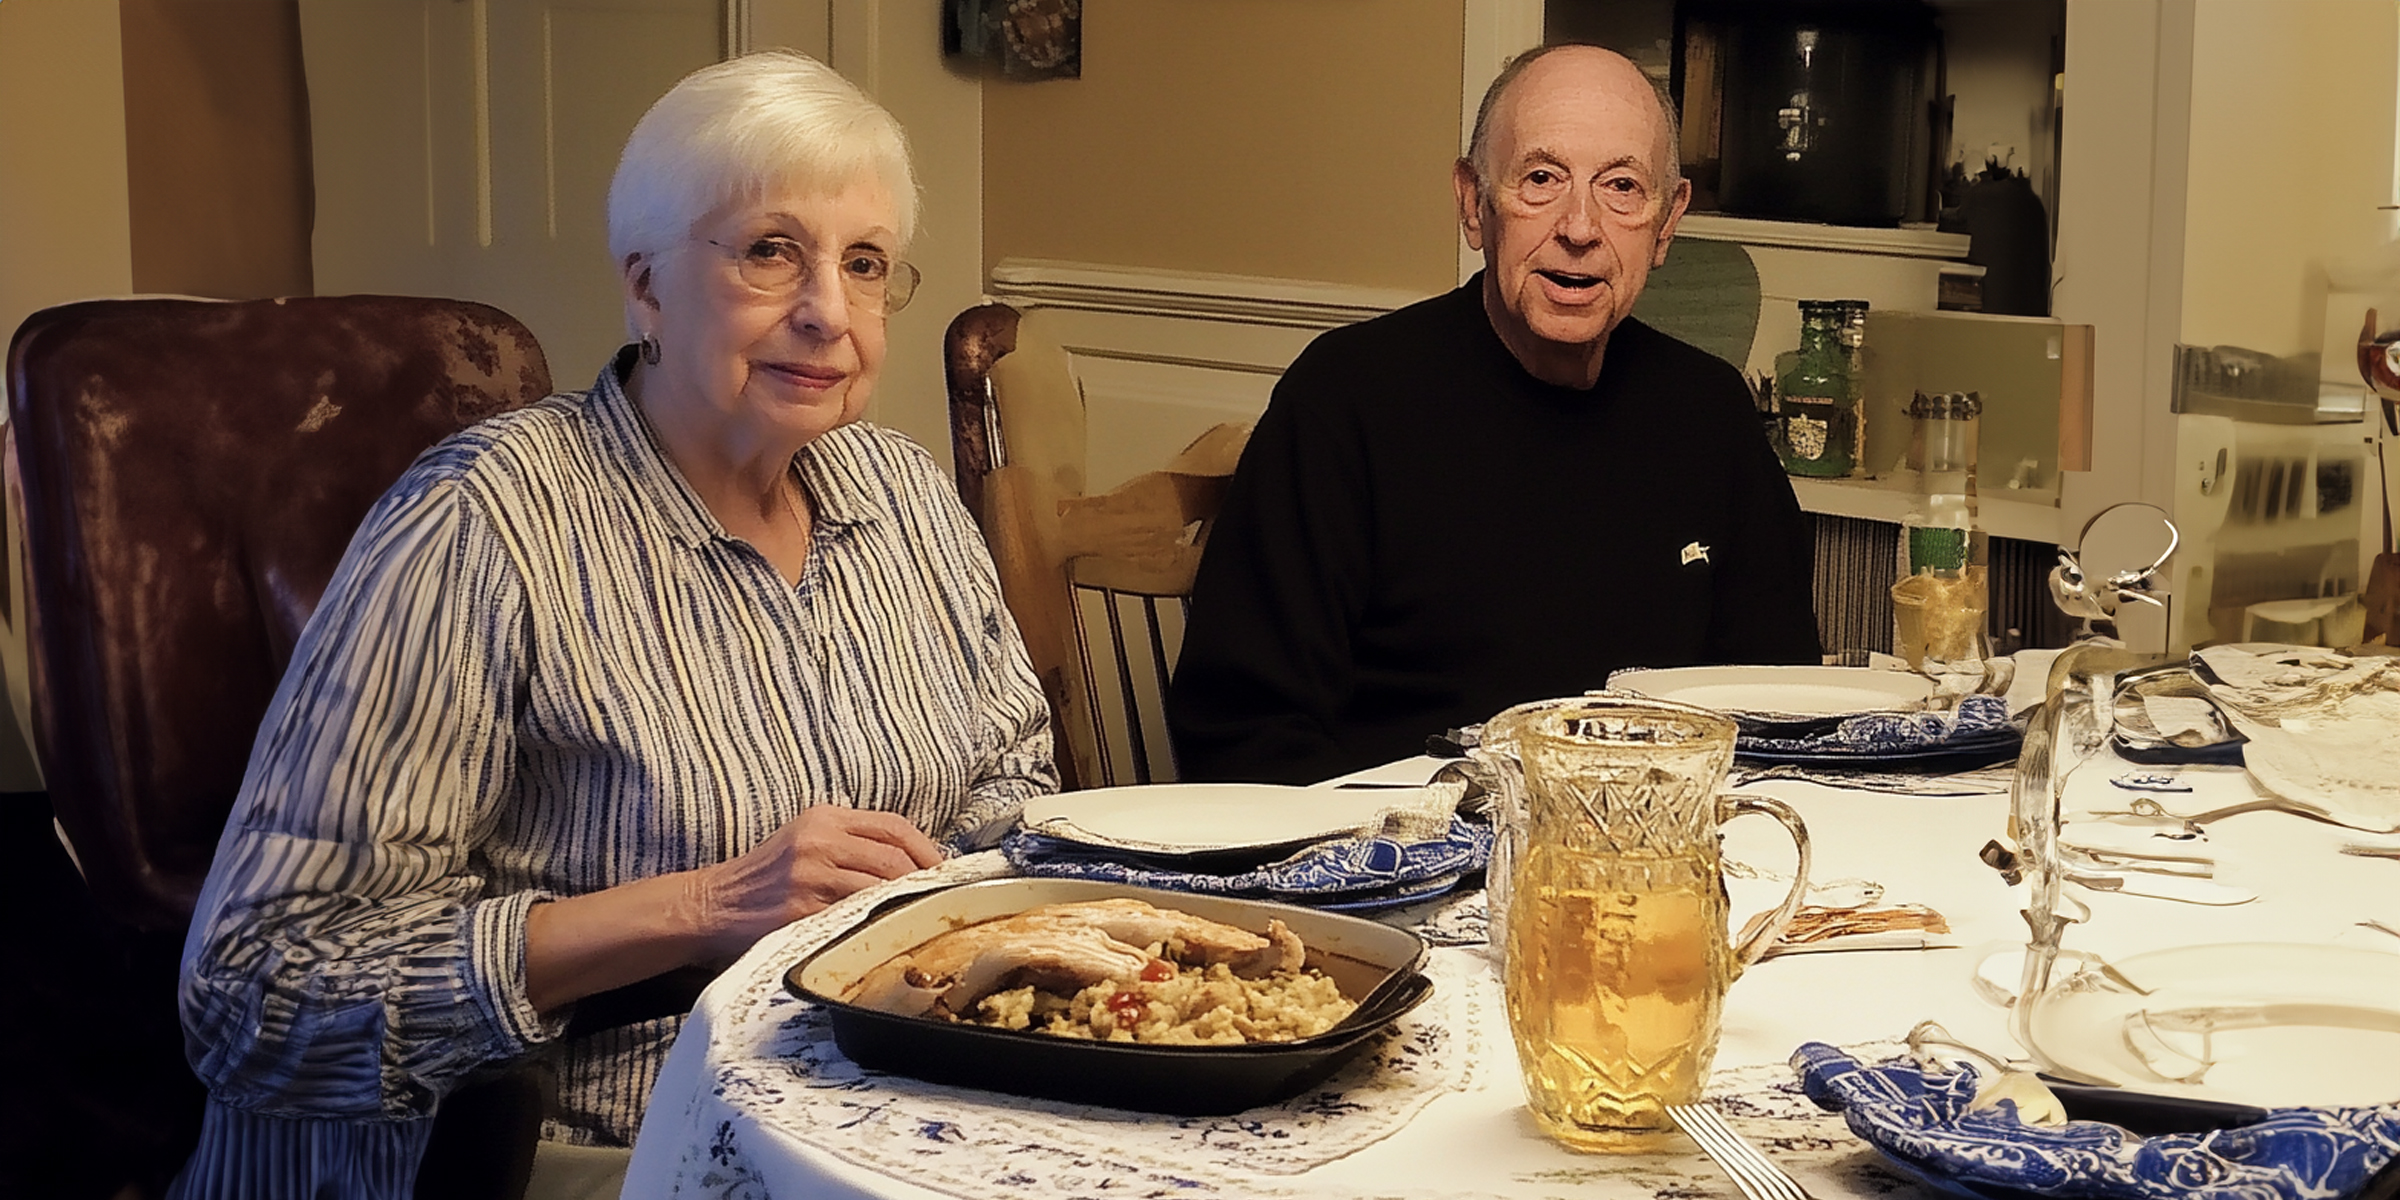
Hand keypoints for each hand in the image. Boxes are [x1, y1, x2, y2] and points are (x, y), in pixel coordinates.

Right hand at [688, 806, 941, 956]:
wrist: (712, 904)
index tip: (944, 872)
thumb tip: (915, 864)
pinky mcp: (800, 912)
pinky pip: (852, 919)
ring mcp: (808, 877)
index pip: (894, 827)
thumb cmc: (766, 877)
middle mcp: (817, 841)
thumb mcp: (806, 841)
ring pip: (878, 890)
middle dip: (923, 883)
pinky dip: (874, 927)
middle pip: (893, 859)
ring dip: (904, 908)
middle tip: (939, 902)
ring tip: (918, 920)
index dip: (928, 850)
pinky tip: (884, 936)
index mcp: (824, 818)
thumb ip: (852, 843)